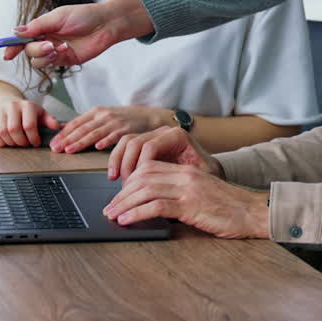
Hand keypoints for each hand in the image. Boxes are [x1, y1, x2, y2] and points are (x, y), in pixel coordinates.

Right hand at [0, 99, 60, 146]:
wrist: (9, 104)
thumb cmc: (28, 113)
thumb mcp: (41, 114)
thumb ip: (49, 120)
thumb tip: (56, 127)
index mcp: (27, 105)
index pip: (29, 125)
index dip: (33, 138)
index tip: (36, 143)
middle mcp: (12, 106)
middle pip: (13, 129)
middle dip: (21, 141)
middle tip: (26, 144)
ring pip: (2, 132)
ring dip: (11, 143)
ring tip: (17, 143)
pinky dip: (0, 142)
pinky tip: (8, 142)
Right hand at [3, 0, 151, 69]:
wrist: (105, 24)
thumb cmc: (83, 15)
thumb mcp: (57, 16)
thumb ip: (37, 26)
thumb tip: (16, 32)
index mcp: (42, 28)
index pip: (22, 39)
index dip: (12, 47)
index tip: (7, 54)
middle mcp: (46, 40)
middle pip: (28, 52)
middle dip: (34, 50)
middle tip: (48, 44)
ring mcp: (56, 51)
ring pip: (38, 61)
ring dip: (44, 56)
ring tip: (57, 47)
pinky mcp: (66, 60)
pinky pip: (52, 64)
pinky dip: (54, 58)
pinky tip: (65, 49)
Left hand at [48, 105, 174, 153]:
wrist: (149, 117)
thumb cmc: (125, 119)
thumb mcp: (104, 117)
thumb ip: (85, 123)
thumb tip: (63, 129)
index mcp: (96, 112)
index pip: (76, 123)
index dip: (63, 133)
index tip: (53, 143)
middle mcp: (104, 116)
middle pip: (82, 128)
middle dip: (67, 139)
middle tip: (55, 149)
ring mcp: (115, 122)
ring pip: (94, 133)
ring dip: (81, 142)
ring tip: (70, 150)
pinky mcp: (126, 130)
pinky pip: (114, 136)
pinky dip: (105, 141)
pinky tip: (97, 146)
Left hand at [103, 160, 269, 238]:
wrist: (253, 213)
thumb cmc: (230, 208)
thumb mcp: (202, 195)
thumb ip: (180, 194)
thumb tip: (154, 207)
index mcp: (187, 171)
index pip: (148, 167)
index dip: (129, 181)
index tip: (119, 197)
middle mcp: (185, 176)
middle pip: (142, 177)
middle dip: (121, 194)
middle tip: (109, 209)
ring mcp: (188, 190)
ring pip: (145, 190)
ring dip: (124, 204)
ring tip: (113, 216)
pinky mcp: (191, 206)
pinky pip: (156, 206)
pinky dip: (137, 213)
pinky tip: (127, 221)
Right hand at [107, 126, 222, 181]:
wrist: (206, 173)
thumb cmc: (205, 176)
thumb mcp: (200, 177)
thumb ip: (185, 178)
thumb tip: (166, 188)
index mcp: (177, 136)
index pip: (149, 148)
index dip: (139, 168)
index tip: (135, 186)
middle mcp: (164, 132)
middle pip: (135, 143)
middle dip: (126, 166)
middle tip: (124, 187)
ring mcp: (153, 136)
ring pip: (127, 142)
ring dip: (118, 161)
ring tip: (114, 180)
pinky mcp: (145, 144)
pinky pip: (125, 147)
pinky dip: (117, 160)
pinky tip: (115, 176)